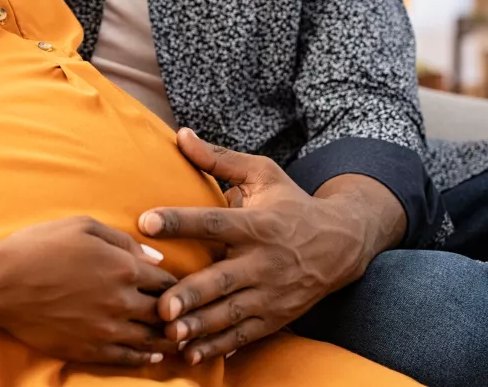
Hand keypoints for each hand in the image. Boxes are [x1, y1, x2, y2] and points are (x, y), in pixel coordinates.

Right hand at [0, 217, 179, 366]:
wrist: (0, 284)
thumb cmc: (38, 247)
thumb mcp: (82, 227)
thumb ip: (124, 240)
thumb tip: (155, 256)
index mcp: (124, 266)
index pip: (166, 279)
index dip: (175, 283)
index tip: (177, 287)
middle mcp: (122, 300)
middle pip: (165, 311)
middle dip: (176, 313)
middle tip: (185, 315)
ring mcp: (107, 328)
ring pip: (152, 339)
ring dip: (167, 338)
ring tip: (177, 338)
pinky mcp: (90, 349)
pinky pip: (128, 358)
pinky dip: (145, 357)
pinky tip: (152, 355)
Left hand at [139, 130, 405, 364]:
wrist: (341, 245)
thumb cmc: (292, 204)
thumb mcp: (262, 174)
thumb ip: (218, 159)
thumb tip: (181, 134)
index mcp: (256, 224)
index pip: (213, 221)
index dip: (179, 221)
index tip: (146, 221)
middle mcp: (263, 261)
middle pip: (222, 279)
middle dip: (192, 294)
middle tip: (160, 305)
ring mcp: (269, 293)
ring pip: (230, 314)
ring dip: (199, 326)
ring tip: (169, 333)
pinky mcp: (273, 317)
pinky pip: (242, 335)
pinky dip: (217, 346)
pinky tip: (191, 354)